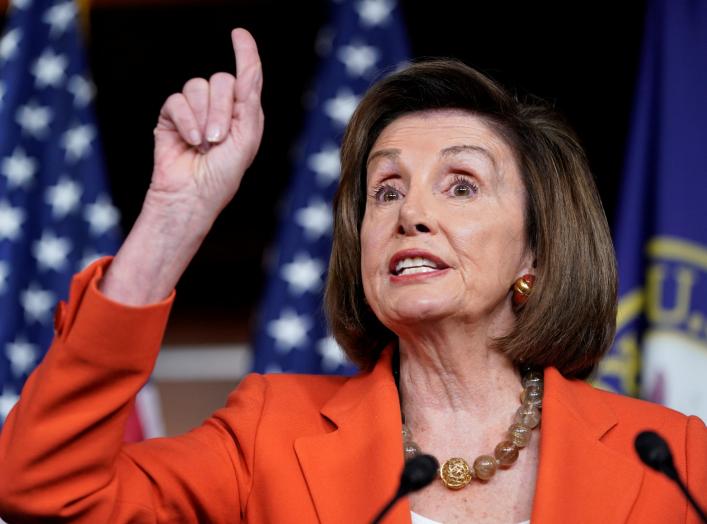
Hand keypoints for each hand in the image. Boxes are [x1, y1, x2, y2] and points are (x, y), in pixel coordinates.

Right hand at [148, 28, 263, 223]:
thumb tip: (250, 70)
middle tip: (218, 139)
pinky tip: (189, 141)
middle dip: (220, 109)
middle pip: (221, 80)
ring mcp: (195, 111)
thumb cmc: (223, 175)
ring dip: (202, 118)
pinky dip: (185, 121)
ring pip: (197, 87)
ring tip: (203, 144)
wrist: (192, 195)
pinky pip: (176, 100)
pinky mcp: (171, 116)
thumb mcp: (245, 139)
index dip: (245, 53)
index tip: (239, 34)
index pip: (247, 77)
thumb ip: (249, 102)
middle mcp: (221, 109)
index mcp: (244, 114)